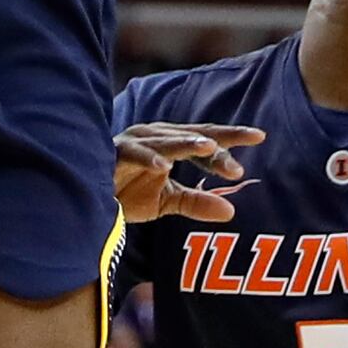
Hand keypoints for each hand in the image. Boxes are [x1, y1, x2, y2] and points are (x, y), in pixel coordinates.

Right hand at [116, 123, 260, 222]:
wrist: (87, 200)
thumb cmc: (125, 194)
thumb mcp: (167, 202)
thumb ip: (197, 203)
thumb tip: (231, 211)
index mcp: (171, 144)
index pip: (206, 139)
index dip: (232, 138)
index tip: (260, 137)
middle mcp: (156, 137)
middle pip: (192, 136)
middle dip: (217, 143)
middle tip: (244, 150)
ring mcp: (135, 143)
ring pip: (166, 141)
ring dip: (186, 142)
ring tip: (208, 147)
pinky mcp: (114, 154)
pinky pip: (134, 154)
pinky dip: (148, 159)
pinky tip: (164, 167)